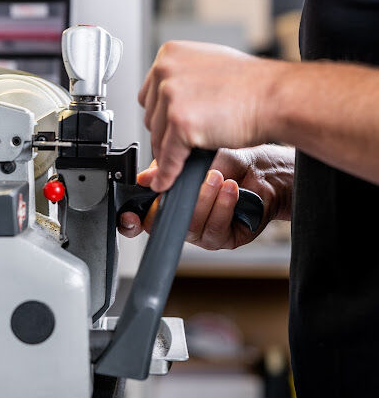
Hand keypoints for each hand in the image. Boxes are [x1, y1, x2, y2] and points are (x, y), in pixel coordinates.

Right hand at [118, 145, 293, 250]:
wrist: (266, 172)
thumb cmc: (233, 164)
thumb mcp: (196, 157)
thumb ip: (169, 168)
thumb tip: (145, 177)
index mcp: (171, 202)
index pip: (142, 217)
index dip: (132, 220)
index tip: (131, 214)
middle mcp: (183, 219)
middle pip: (162, 224)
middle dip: (177, 200)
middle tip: (194, 178)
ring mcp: (202, 231)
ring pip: (190, 225)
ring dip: (205, 199)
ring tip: (219, 178)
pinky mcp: (223, 239)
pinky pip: (214, 230)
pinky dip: (223, 207)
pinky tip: (231, 190)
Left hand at [138, 41, 282, 191]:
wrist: (276, 97)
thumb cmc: (252, 85)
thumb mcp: (207, 70)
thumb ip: (182, 81)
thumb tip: (164, 104)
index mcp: (169, 54)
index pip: (149, 95)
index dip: (162, 116)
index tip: (171, 128)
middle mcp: (165, 71)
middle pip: (150, 118)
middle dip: (166, 133)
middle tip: (187, 142)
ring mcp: (171, 96)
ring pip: (157, 138)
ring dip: (170, 153)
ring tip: (186, 157)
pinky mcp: (180, 122)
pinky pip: (167, 157)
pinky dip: (167, 173)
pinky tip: (166, 182)